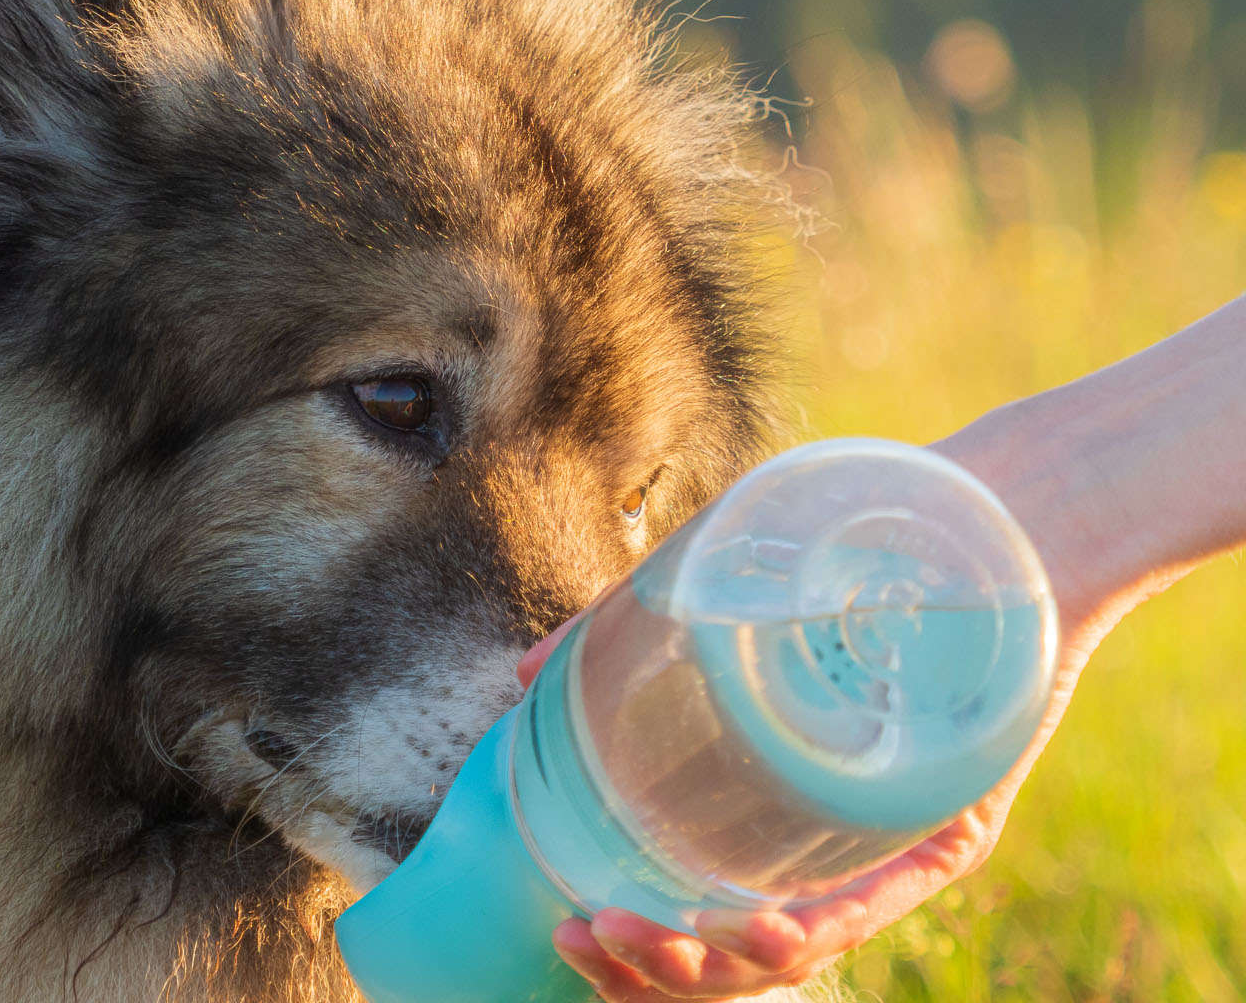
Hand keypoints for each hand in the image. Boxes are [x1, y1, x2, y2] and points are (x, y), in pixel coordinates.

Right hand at [513, 577, 1115, 1001]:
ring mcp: (886, 853)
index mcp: (765, 826)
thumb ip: (618, 643)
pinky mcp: (949, 832)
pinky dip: (825, 924)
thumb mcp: (707, 604)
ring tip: (661, 944)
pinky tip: (771, 929)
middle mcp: (824, 856)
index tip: (567, 929)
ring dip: (723, 963)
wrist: (972, 536)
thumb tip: (523, 679)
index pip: (692, 922)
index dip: (630, 952)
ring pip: (800, 950)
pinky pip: (883, 901)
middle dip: (656, 971)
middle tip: (592, 935)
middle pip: (736, 958)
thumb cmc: (834, 568)